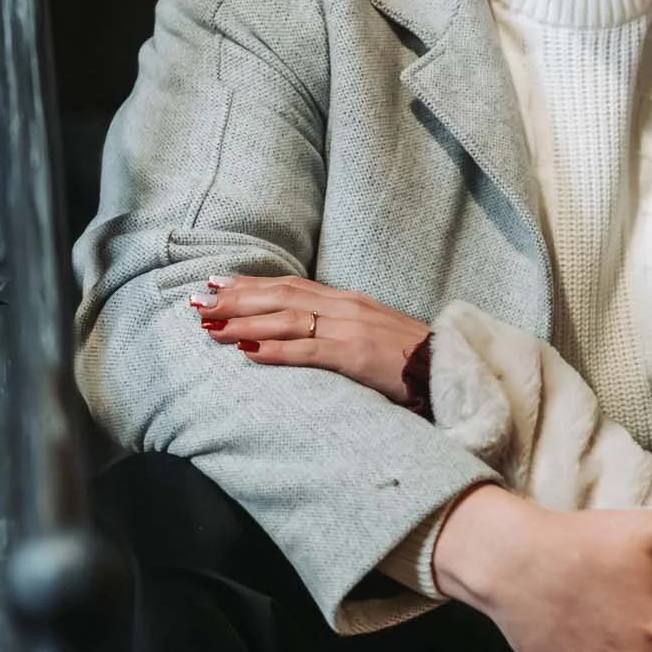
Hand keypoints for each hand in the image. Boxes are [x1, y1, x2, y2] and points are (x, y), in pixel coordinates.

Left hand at [192, 274, 427, 400]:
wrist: (451, 367)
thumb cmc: (413, 359)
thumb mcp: (374, 333)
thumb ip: (340, 328)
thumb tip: (305, 334)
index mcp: (350, 301)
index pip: (292, 285)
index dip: (252, 284)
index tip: (218, 284)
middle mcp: (347, 307)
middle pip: (282, 295)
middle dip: (237, 298)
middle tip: (199, 301)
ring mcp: (351, 329)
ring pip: (286, 318)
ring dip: (243, 321)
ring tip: (210, 326)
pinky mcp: (356, 355)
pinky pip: (307, 349)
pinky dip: (274, 348)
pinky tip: (246, 350)